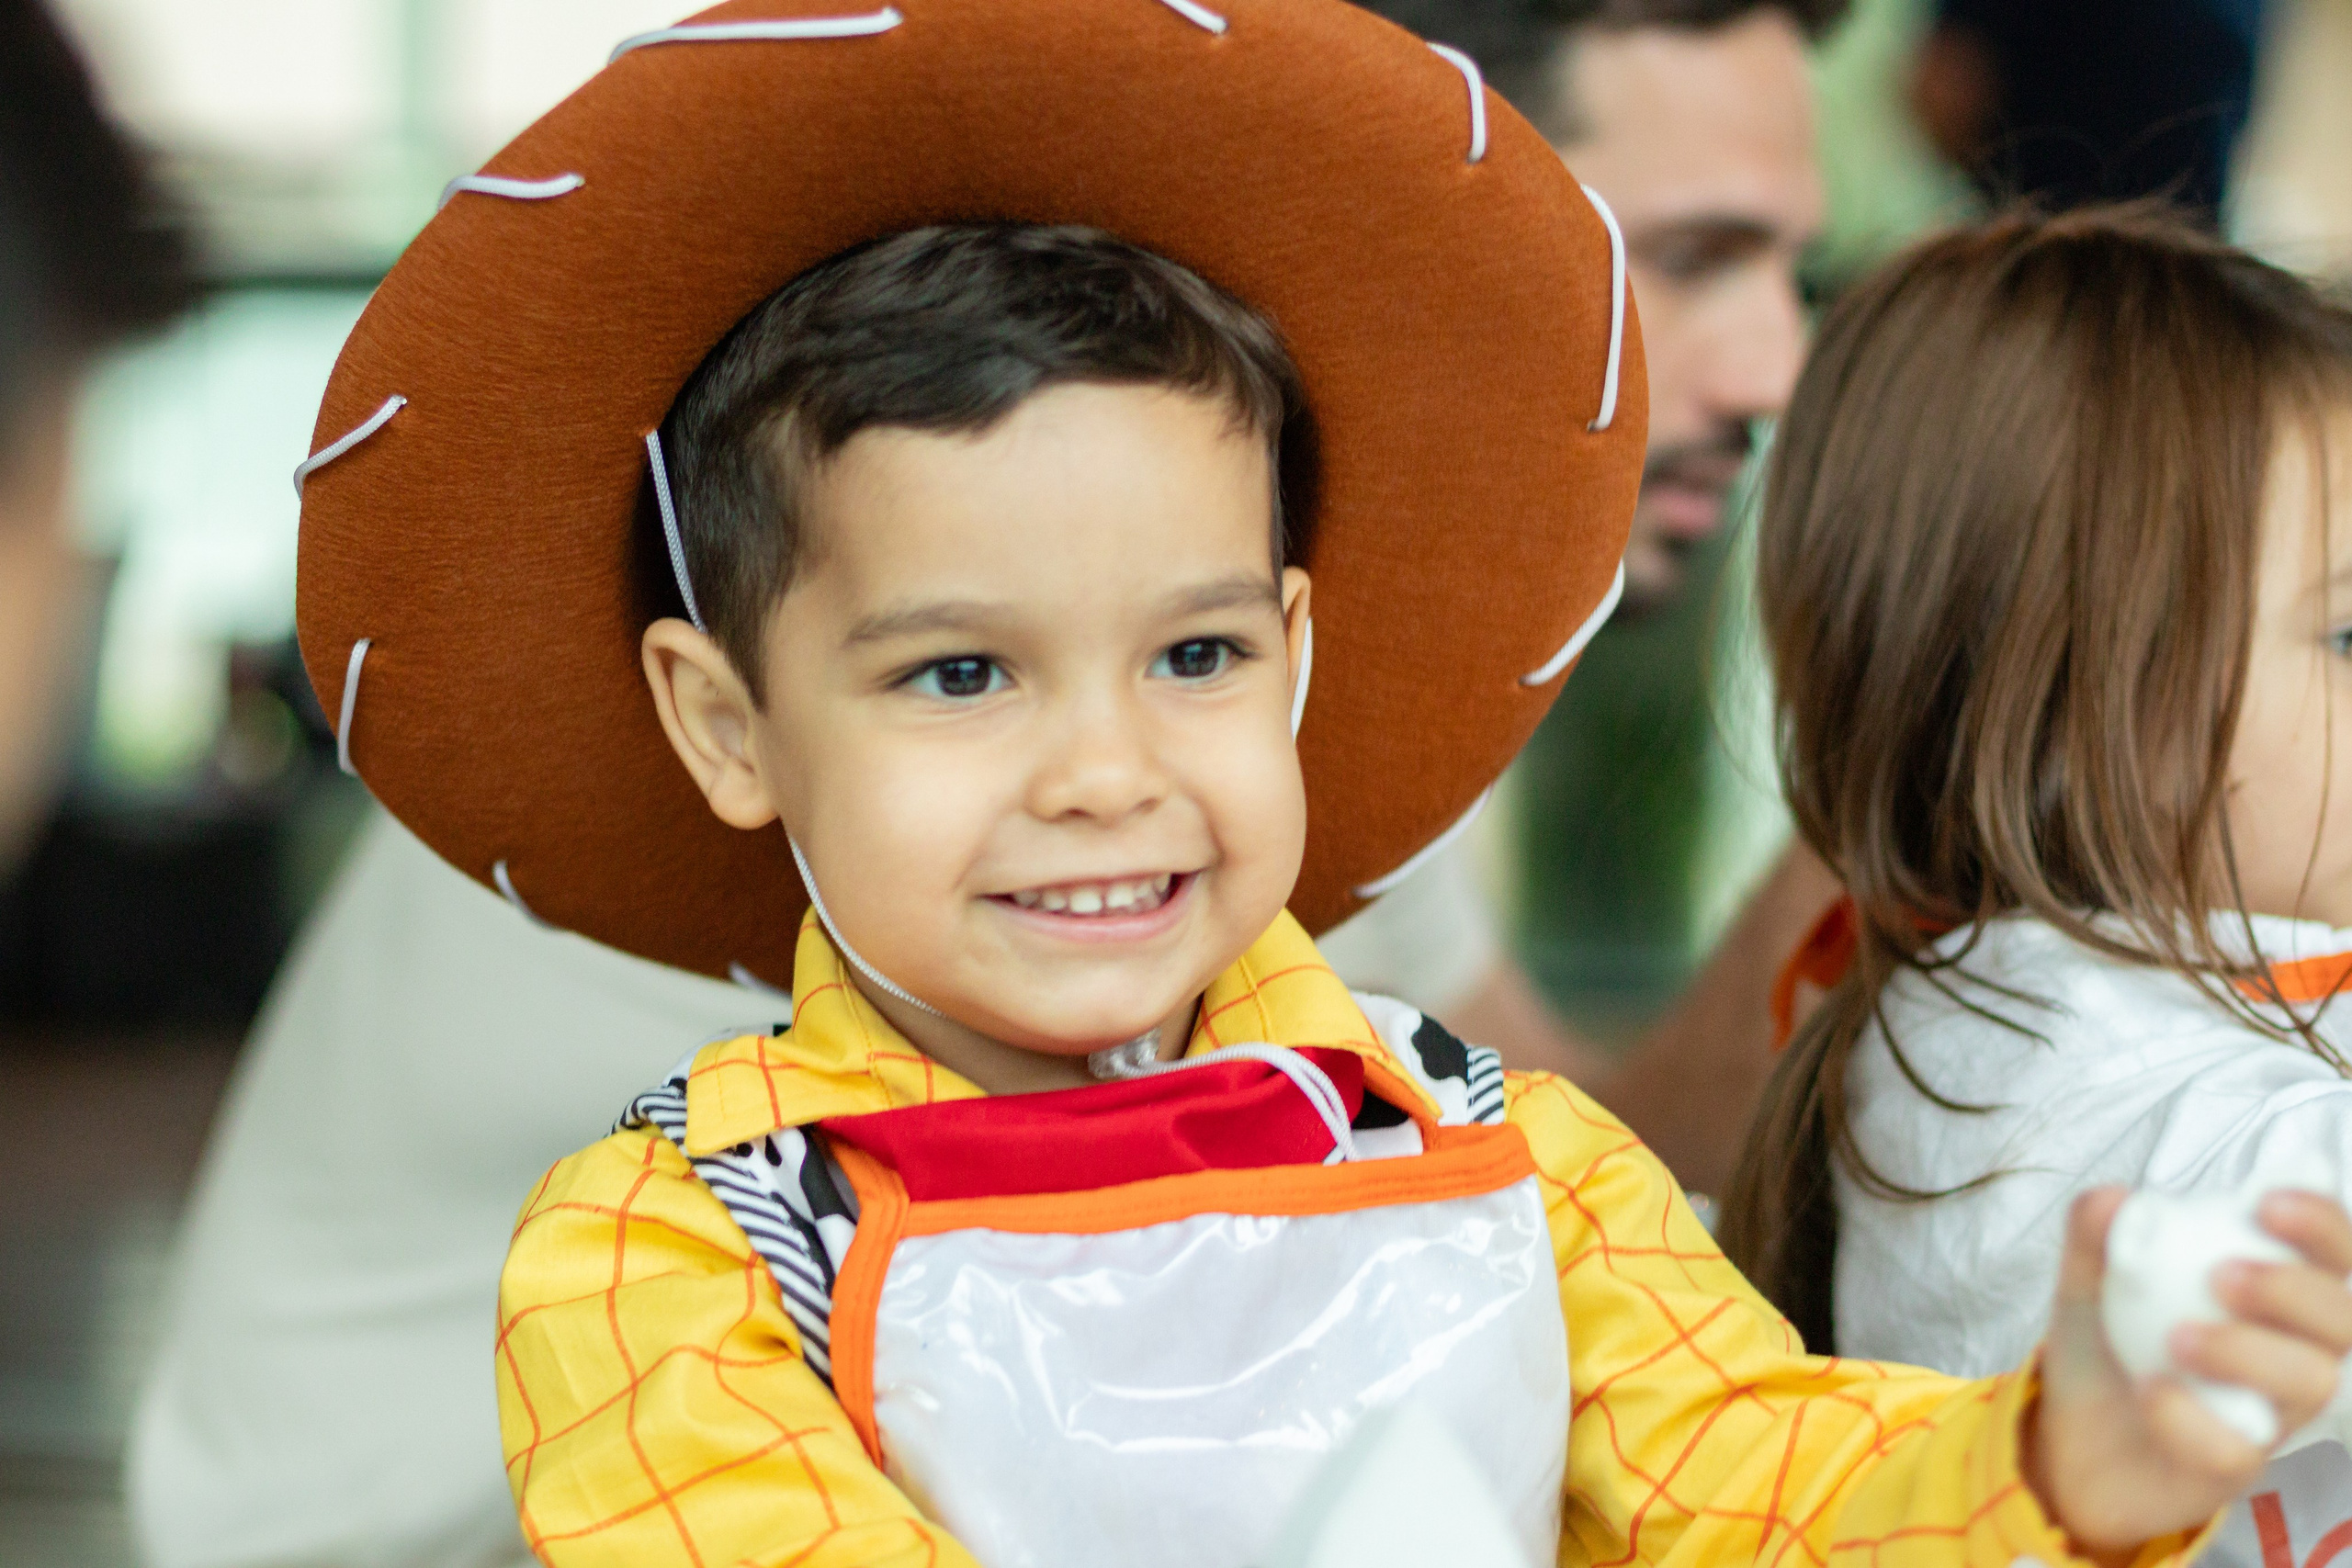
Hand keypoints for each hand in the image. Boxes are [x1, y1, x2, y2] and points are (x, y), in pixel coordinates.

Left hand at [2028, 1187, 2351, 1557]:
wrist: (2070, 1431)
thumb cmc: (2110, 1343)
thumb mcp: (2090, 1277)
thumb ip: (2098, 1234)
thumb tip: (2113, 1199)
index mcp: (2270, 1294)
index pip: (2331, 1256)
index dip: (2321, 1227)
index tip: (2268, 1205)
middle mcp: (2289, 1351)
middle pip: (2343, 1319)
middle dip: (2292, 1289)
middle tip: (2220, 1275)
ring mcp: (2267, 1411)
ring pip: (2312, 1382)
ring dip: (2249, 1351)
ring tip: (2177, 1338)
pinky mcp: (2233, 1465)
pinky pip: (2238, 1449)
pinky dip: (2192, 1417)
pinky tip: (2151, 1392)